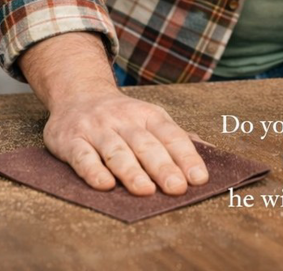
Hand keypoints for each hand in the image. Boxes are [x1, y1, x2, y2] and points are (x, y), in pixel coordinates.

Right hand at [19, 33, 208, 194]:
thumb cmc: (121, 116)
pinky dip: (93, 171)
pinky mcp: (71, 140)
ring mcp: (97, 129)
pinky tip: (105, 185)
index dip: (186, 156)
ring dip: (131, 171)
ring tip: (145, 190)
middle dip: (162, 166)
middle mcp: (124, 119)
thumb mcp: (150, 118)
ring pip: (116, 151)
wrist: (77, 93)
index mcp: (148, 114)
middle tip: (177, 188)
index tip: (199, 178)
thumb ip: (175, 137)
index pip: (170, 135)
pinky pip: (82, 156)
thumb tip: (211, 151)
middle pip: (145, 144)